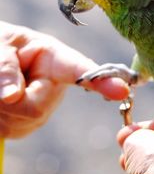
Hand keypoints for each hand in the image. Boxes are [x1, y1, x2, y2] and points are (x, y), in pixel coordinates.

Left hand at [0, 21, 128, 137]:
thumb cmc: (2, 43)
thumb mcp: (1, 44)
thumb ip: (5, 66)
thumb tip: (12, 97)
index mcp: (53, 56)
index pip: (80, 69)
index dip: (102, 80)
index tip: (122, 89)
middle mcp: (54, 82)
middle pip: (39, 106)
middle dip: (13, 99)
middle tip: (0, 82)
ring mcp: (44, 104)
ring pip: (25, 120)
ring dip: (3, 108)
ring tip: (1, 86)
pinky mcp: (31, 121)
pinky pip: (14, 130)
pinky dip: (1, 118)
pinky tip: (2, 101)